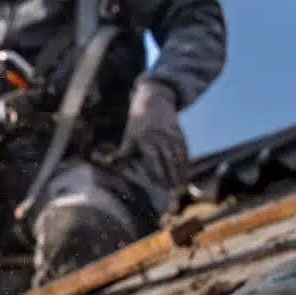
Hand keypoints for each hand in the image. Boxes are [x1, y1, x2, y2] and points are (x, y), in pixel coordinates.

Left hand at [120, 77, 188, 203]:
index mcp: (144, 139)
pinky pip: (184, 151)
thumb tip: (109, 163)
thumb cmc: (137, 124)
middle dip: (171, 177)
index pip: (153, 160)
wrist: (154, 101)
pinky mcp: (180, 133)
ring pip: (178, 157)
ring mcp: (171, 134)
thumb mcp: (128, 135)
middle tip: (173, 193)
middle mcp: (159, 137)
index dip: (158, 174)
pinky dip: (186, 164)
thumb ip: (123, 151)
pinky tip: (185, 175)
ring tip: (180, 188)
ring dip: (180, 173)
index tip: (161, 187)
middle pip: (168, 160)